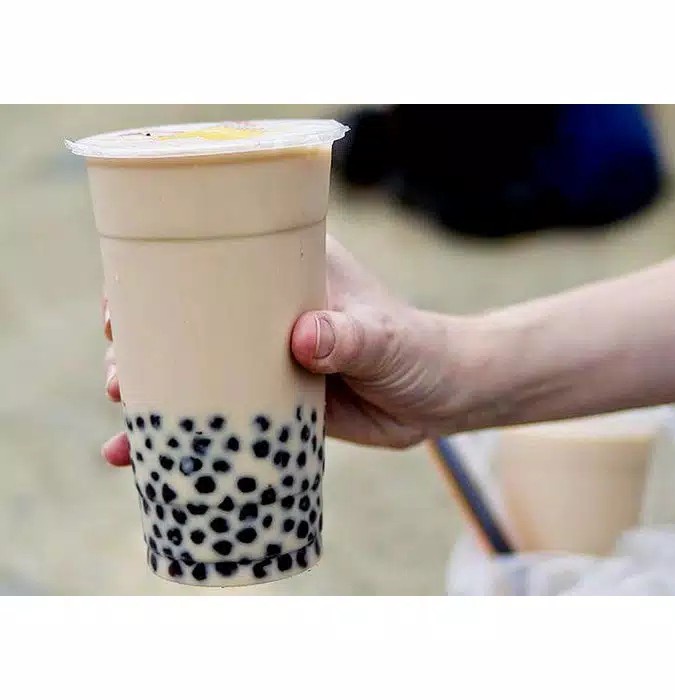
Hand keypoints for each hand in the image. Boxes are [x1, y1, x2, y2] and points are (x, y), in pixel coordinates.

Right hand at [102, 237, 463, 465]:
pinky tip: (152, 461)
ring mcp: (266, 358)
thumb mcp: (385, 337)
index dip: (158, 281)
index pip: (211, 263)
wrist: (439, 398)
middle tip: (121, 376)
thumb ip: (350, 336)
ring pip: (198, 371)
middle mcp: (268, 311)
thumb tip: (301, 339)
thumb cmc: (417, 349)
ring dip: (157, 393)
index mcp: (288, 271)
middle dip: (144, 347)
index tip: (122, 306)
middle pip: (188, 321)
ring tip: (126, 418)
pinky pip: (223, 413)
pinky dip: (191, 435)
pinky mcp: (273, 400)